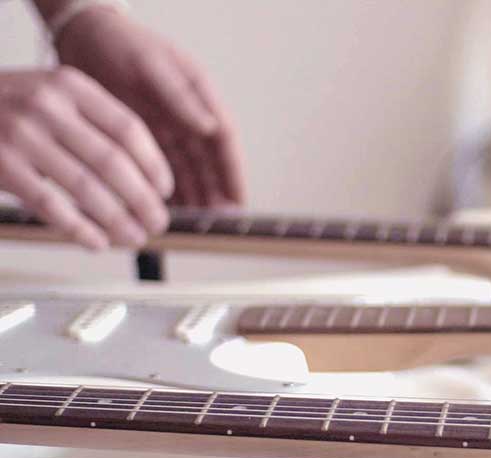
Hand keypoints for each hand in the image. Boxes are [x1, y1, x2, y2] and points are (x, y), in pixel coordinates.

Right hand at [0, 68, 172, 248]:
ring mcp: (21, 136)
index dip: (154, 165)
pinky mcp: (2, 165)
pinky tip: (97, 242)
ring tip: (135, 236)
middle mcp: (47, 106)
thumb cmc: (4, 107)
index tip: (165, 190)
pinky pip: (51, 206)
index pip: (128, 129)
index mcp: (70, 86)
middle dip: (143, 200)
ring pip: (87, 188)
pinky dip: (80, 229)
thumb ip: (91, 121)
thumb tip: (145, 173)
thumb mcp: (50, 95)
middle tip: (158, 221)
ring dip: (119, 220)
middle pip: (114, 162)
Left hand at [55, 6, 244, 207]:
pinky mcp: (145, 136)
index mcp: (199, 96)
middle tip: (219, 223)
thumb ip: (181, 97)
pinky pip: (162, 167)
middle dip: (217, 192)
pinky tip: (169, 208)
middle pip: (209, 162)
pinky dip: (168, 188)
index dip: (232, 172)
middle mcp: (188, 115)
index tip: (239, 200)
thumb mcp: (153, 64)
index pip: (223, 141)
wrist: (84, 35)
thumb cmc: (121, 42)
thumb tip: (211, 126)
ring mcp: (168, 127)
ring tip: (198, 223)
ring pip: (188, 169)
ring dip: (195, 195)